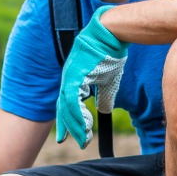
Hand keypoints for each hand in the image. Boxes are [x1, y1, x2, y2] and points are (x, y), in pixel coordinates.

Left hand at [55, 5, 128, 148]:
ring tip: (83, 139)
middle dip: (67, 126)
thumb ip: (104, 96)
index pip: (67, 103)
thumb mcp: (108, 79)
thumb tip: (104, 110)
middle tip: (70, 141)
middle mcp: (68, 78)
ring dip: (75, 125)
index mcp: (74, 78)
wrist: (112, 33)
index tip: (67, 135)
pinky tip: (85, 126)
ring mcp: (70, 76)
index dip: (67, 119)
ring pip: (68, 107)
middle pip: (64, 107)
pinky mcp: (75, 75)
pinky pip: (74, 100)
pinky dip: (78, 115)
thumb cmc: (111, 52)